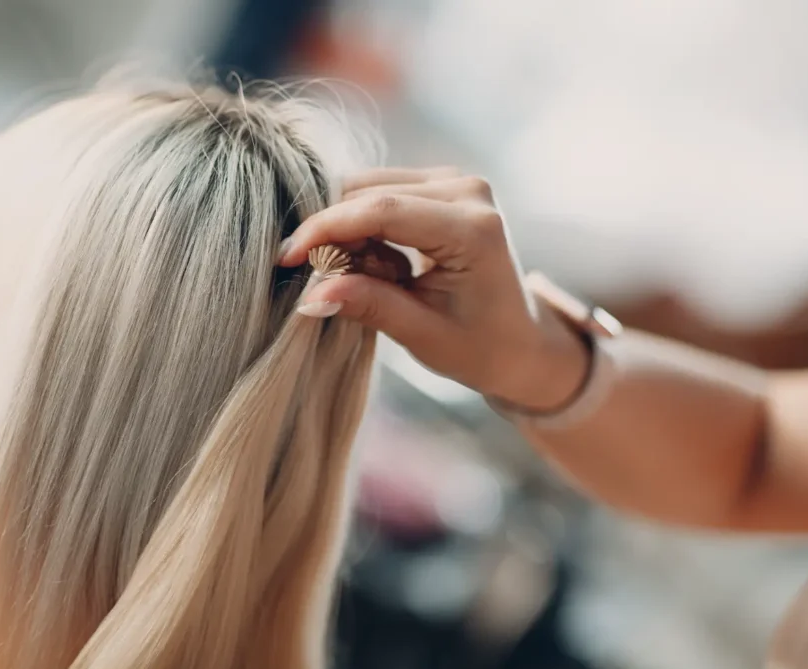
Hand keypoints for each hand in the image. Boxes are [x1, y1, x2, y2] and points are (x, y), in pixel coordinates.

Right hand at [279, 167, 588, 408]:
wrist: (520, 342)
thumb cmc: (479, 347)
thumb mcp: (423, 335)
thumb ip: (369, 306)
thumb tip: (309, 295)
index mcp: (473, 229)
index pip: (382, 211)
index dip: (326, 229)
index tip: (286, 258)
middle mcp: (469, 190)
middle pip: (370, 192)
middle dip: (333, 233)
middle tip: (324, 280)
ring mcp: (458, 181)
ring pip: (369, 186)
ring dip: (347, 229)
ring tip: (362, 277)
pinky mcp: (444, 183)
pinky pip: (381, 189)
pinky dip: (363, 224)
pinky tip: (376, 262)